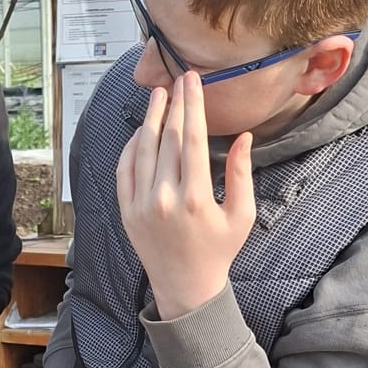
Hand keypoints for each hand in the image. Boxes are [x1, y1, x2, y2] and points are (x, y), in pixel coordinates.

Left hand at [116, 71, 254, 317]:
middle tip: (179, 79)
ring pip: (142, 150)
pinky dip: (131, 146)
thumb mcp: (241, 215)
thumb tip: (242, 137)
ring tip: (159, 95)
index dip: (192, 105)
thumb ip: (240, 174)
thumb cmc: (218, 251)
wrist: (185, 287)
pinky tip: (142, 130)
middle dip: (174, 105)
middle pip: (167, 139)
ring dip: (150, 119)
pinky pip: (125, 170)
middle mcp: (164, 199)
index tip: (193, 82)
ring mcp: (140, 206)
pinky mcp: (126, 212)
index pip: (192, 139)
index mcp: (195, 198)